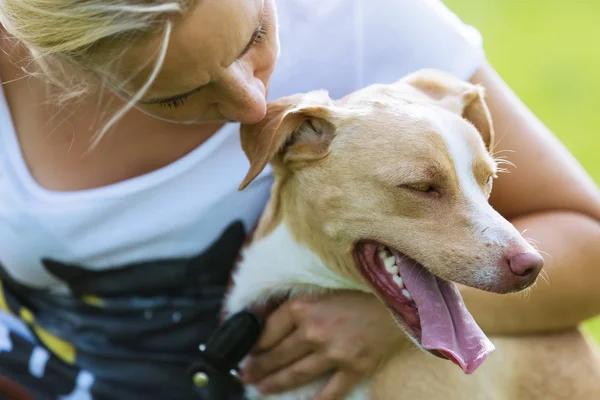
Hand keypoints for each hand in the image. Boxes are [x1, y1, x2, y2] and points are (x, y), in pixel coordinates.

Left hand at [240, 291, 402, 398]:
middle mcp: (315, 331)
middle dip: (258, 367)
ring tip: (261, 388)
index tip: (246, 351)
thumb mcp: (322, 289)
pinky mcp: (355, 368)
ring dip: (275, 383)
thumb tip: (267, 319)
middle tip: (245, 375)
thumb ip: (298, 305)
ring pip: (296, 374)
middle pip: (278, 354)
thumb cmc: (361, 289)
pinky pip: (329, 392)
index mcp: (304, 307)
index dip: (253, 343)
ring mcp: (335, 353)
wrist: (401, 298)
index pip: (268, 330)